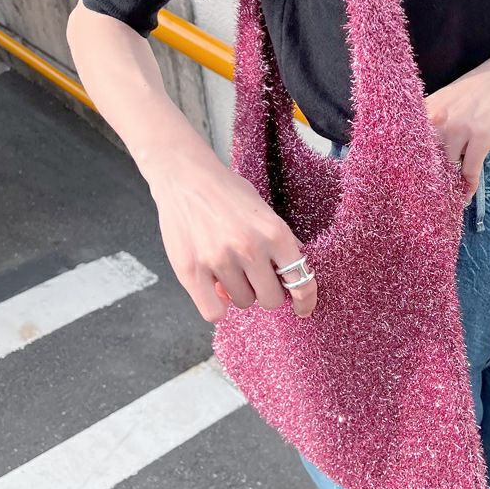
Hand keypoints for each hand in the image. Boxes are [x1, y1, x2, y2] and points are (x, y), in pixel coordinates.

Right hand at [143, 149, 317, 322]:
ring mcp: (219, 261)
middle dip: (266, 291)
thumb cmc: (226, 192)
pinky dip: (217, 306)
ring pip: (242, 302)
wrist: (184, 176)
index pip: (300, 281)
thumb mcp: (264, 210)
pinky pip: (213, 312)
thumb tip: (299, 269)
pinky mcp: (191, 271)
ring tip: (228, 270)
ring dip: (239, 292)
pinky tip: (215, 289)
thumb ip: (282, 240)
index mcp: (275, 232)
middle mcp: (250, 248)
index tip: (303, 309)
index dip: (305, 300)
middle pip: (271, 299)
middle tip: (255, 277)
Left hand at [424, 42, 489, 200]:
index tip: (410, 184)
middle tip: (432, 195)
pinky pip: (470, 170)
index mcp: (427, 110)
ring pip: (449, 167)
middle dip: (431, 178)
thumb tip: (417, 154)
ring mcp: (461, 128)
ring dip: (452, 183)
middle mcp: (439, 119)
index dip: (410, 167)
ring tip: (451, 194)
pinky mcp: (481, 137)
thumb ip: (430, 123)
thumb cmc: (472, 92)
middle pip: (428, 160)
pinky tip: (467, 194)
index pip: (410, 145)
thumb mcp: (444, 101)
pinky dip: (469, 186)